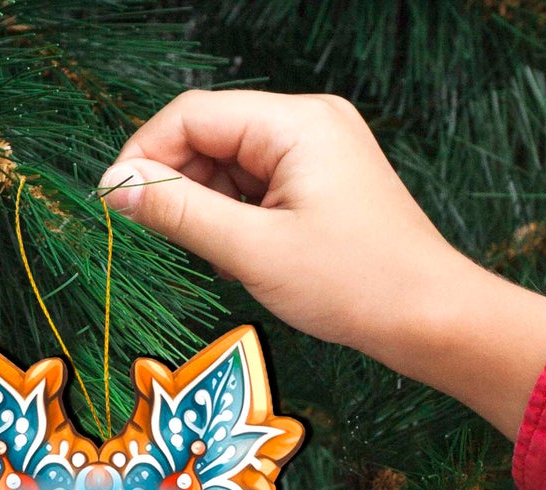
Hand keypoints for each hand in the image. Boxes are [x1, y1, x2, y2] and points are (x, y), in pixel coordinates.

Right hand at [99, 89, 545, 438]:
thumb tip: (117, 188)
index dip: (145, 154)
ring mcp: (321, 153)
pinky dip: (236, 220)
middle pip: (211, 136)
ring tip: (211, 258)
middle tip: (150, 238)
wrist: (432, 319)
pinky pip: (259, 189)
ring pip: (232, 166)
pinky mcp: (326, 186)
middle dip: (176, 184)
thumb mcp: (253, 252)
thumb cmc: (356, 285)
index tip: (113, 202)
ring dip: (206, 208)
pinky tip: (239, 259)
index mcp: (296, 123)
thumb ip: (179, 213)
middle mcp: (310, 123)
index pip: (193, 115)